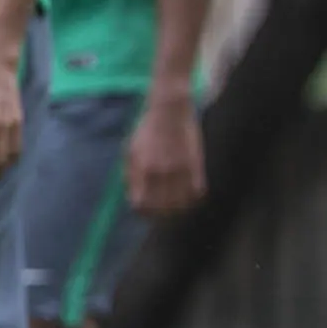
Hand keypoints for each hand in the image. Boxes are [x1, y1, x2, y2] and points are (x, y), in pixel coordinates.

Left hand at [125, 92, 205, 215]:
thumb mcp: (130, 151)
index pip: (141, 204)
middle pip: (162, 209)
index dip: (142, 212)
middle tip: (160, 212)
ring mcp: (179, 170)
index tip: (144, 211)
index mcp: (142, 170)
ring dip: (178, 210)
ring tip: (175, 207)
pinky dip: (193, 199)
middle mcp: (160, 173)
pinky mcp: (195, 166)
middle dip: (159, 215)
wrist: (169, 113)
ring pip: (181, 205)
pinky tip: (188, 196)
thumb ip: (131, 174)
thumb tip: (133, 196)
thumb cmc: (146, 131)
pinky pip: (197, 193)